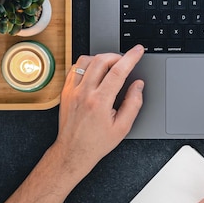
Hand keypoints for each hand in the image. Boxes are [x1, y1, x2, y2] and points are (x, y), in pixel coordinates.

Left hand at [52, 45, 144, 180]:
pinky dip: (86, 65)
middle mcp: (84, 93)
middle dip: (117, 56)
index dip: (131, 57)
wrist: (73, 151)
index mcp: (100, 102)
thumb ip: (133, 103)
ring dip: (100, 58)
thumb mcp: (123, 127)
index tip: (138, 50)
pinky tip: (94, 72)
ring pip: (86, 60)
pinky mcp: (65, 91)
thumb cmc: (97, 142)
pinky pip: (74, 68)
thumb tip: (138, 85)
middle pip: (101, 60)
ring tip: (109, 66)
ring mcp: (72, 91)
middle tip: (124, 61)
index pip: (118, 71)